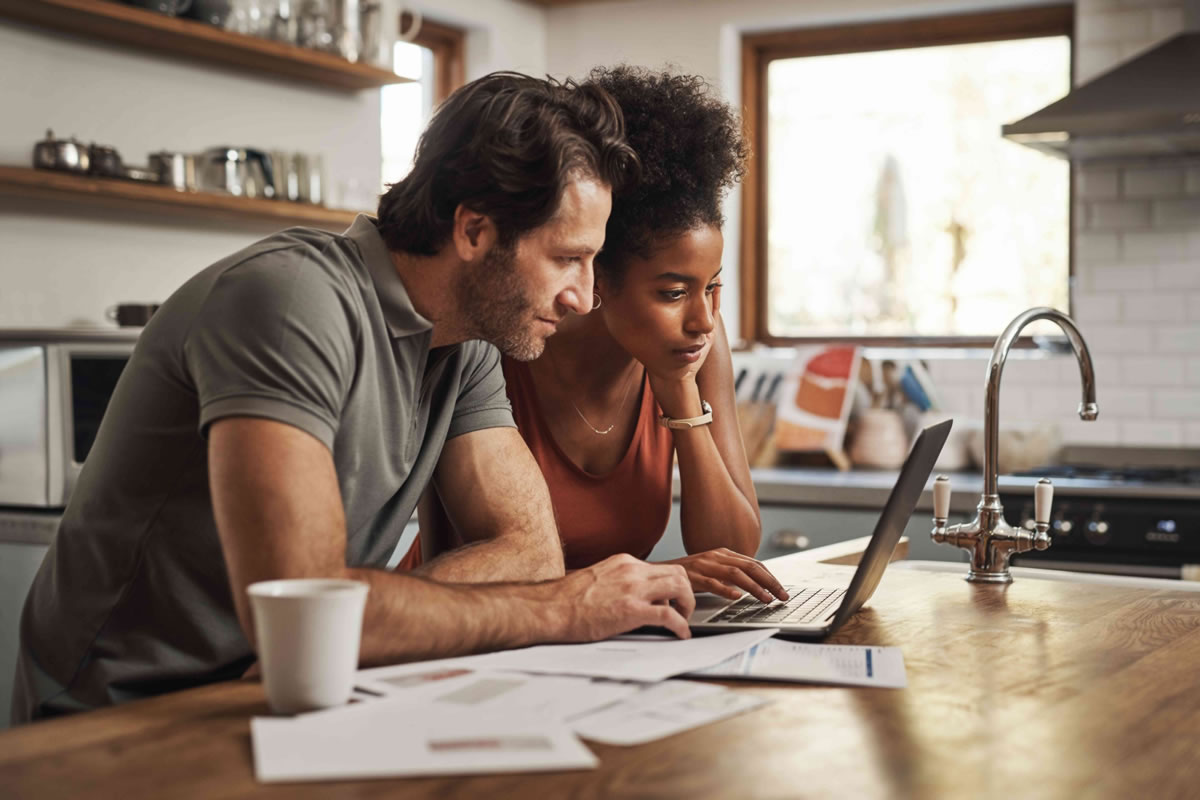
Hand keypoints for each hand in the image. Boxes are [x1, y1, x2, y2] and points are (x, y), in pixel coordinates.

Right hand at [558, 554, 695, 639]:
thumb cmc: (566, 599)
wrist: (550, 608)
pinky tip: (681, 634)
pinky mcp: (631, 611)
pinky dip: (681, 626)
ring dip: (688, 605)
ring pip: (680, 587)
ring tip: (683, 620)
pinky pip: (669, 616)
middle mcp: (632, 571)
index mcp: (624, 563)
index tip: (672, 598)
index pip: (662, 567)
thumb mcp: (598, 579)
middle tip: (683, 609)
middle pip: (678, 573)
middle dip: (686, 592)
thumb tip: (632, 596)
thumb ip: (619, 582)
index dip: (672, 585)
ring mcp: (633, 589)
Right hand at [662, 548, 788, 603]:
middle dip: (770, 582)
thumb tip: (753, 585)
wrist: (659, 572)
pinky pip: (712, 583)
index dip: (770, 577)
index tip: (782, 590)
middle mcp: (716, 556)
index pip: (754, 563)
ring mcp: (705, 565)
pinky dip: (726, 590)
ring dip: (754, 588)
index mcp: (723, 553)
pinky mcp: (693, 576)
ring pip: (736, 574)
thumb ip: (730, 573)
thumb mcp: (712, 569)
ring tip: (766, 599)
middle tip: (782, 596)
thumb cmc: (688, 573)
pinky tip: (737, 597)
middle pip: (750, 567)